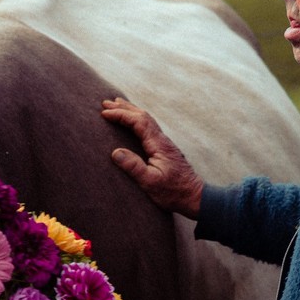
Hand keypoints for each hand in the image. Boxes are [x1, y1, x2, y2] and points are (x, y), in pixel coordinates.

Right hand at [100, 97, 204, 218]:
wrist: (194, 197)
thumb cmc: (173, 192)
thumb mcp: (150, 182)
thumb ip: (134, 167)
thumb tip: (115, 152)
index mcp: (159, 144)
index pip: (138, 122)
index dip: (121, 115)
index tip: (105, 113)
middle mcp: (163, 140)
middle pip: (143, 116)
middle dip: (124, 108)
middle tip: (106, 103)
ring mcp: (165, 144)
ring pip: (147, 121)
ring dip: (131, 111)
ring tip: (117, 105)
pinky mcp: (165, 150)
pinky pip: (149, 128)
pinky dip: (137, 121)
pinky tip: (133, 124)